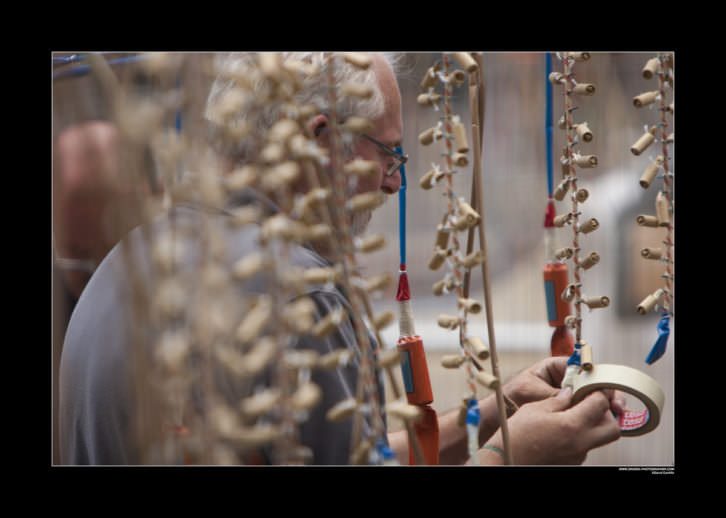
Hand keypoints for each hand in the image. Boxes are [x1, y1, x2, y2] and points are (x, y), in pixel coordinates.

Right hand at [484, 386, 620, 464]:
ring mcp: (577, 456)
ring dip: (593, 425)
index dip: (598, 392)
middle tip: (592, 404)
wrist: (506, 460)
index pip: (600, 404)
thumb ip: (557, 400)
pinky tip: (563, 430)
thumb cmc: (516, 435)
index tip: (592, 387)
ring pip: (599, 439)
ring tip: (574, 416)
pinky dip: (580, 436)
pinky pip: (585, 447)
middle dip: (607, 413)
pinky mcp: (572, 463)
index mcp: (571, 425)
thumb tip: (570, 393)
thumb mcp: (534, 409)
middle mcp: (579, 443)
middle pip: (612, 428)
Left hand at [504, 356, 628, 416]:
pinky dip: (599, 416)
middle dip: (609, 393)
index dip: (599, 378)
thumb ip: (554, 394)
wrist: (503, 412)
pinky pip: (588, 411)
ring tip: (617, 416)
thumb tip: (575, 399)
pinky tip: (608, 424)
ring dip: (607, 406)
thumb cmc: (513, 395)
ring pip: (594, 398)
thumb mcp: (532, 391)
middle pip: (595, 383)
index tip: (607, 390)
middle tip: (618, 406)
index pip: (584, 368)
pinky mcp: (571, 409)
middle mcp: (567, 379)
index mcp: (557, 367)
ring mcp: (570, 395)